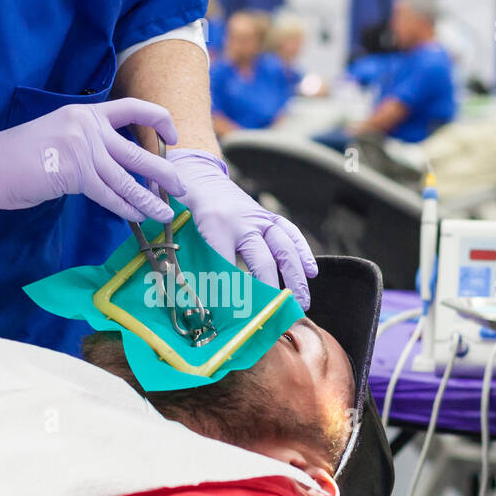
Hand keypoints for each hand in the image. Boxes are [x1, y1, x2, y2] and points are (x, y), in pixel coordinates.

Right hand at [0, 98, 185, 224]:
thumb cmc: (16, 156)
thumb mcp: (57, 134)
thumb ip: (86, 144)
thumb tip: (113, 164)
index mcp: (85, 113)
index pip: (132, 108)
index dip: (158, 120)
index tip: (172, 137)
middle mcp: (87, 127)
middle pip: (138, 149)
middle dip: (165, 171)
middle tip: (183, 187)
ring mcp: (81, 149)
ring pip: (128, 177)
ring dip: (151, 198)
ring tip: (168, 211)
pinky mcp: (74, 173)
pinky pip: (109, 194)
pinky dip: (126, 208)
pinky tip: (138, 218)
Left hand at [166, 149, 317, 308]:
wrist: (199, 179)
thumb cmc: (187, 212)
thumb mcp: (183, 235)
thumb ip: (192, 264)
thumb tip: (200, 304)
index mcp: (215, 226)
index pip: (226, 266)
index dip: (231, 293)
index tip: (235, 317)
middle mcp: (242, 221)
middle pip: (261, 259)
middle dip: (270, 288)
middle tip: (276, 312)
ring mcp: (259, 217)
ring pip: (283, 247)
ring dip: (295, 276)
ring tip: (301, 301)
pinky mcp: (269, 216)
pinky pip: (290, 233)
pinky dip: (303, 252)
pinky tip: (312, 272)